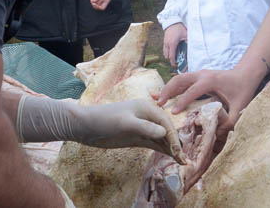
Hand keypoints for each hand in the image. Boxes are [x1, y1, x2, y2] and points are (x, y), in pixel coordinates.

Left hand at [16, 96, 184, 162]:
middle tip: (184, 160)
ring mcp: (143, 128)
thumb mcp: (124, 123)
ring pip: (162, 139)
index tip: (177, 151)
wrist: (85, 126)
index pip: (166, 123)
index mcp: (147, 108)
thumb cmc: (104, 120)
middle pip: (167, 131)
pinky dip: (163, 150)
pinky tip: (171, 157)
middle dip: (176, 144)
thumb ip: (145, 127)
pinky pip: (154, 143)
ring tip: (182, 162)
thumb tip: (164, 132)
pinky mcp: (137, 137)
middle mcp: (148, 117)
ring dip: (172, 149)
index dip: (173, 137)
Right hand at [156, 68, 256, 153]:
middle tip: (158, 105)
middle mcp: (202, 75)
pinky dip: (172, 87)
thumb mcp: (239, 107)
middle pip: (179, 80)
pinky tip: (163, 95)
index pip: (192, 91)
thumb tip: (217, 135)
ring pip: (178, 78)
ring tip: (156, 101)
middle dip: (167, 91)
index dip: (182, 102)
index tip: (173, 113)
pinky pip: (182, 80)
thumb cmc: (243, 89)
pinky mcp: (198, 76)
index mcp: (210, 81)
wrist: (246, 73)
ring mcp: (199, 74)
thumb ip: (230, 121)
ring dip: (167, 88)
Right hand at [163, 23, 187, 67]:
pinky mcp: (164, 41)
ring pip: (165, 54)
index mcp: (172, 44)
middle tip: (176, 63)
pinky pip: (164, 50)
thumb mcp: (186, 34)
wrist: (172, 22)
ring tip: (175, 58)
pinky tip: (173, 52)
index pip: (171, 56)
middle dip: (171, 61)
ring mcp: (165, 43)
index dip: (173, 62)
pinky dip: (167, 53)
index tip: (176, 66)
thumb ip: (188, 41)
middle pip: (167, 57)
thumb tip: (194, 46)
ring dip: (169, 57)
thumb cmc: (179, 28)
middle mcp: (167, 44)